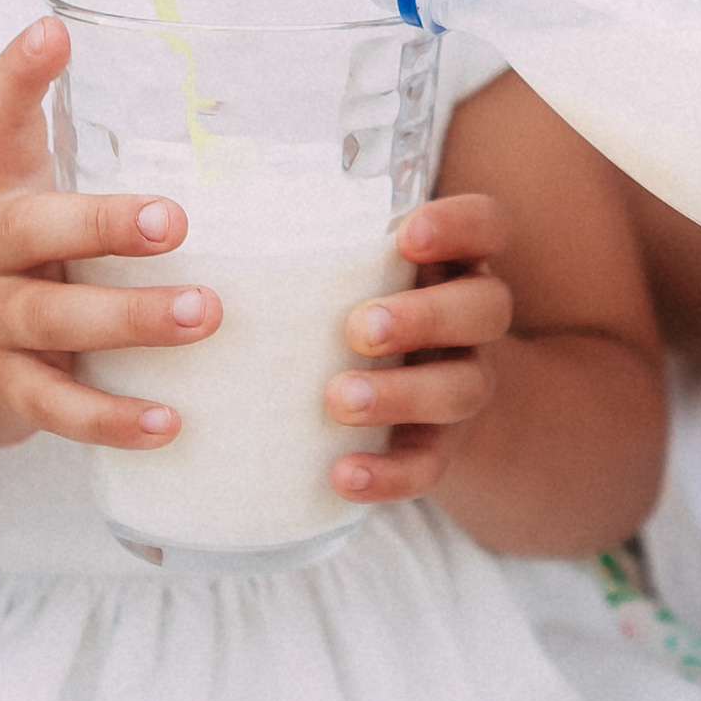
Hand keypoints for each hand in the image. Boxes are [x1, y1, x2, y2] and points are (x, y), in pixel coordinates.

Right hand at [0, 18, 222, 506]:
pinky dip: (113, 417)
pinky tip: (168, 422)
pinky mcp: (4, 390)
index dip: (20, 76)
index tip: (52, 34)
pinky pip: (58, 406)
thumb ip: (103, 172)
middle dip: (103, 223)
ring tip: (202, 315)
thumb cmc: (8, 274)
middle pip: (34, 228)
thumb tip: (224, 111)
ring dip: (131, 318)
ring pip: (55, 319)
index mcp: (4, 192)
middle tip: (173, 219)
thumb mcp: (33, 211)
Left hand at [324, 188, 514, 505]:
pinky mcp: (444, 448)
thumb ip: (316, 256)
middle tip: (358, 329)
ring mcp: (464, 385)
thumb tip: (213, 239)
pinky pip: (430, 465)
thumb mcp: (355, 275)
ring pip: (461, 388)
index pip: (486, 227)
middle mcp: (471, 323)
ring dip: (402, 394)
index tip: (408, 236)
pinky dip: (389, 474)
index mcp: (453, 264)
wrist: (420, 409)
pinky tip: (344, 475)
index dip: (459, 226)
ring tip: (340, 400)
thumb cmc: (363, 314)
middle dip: (425, 316)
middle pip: (485, 308)